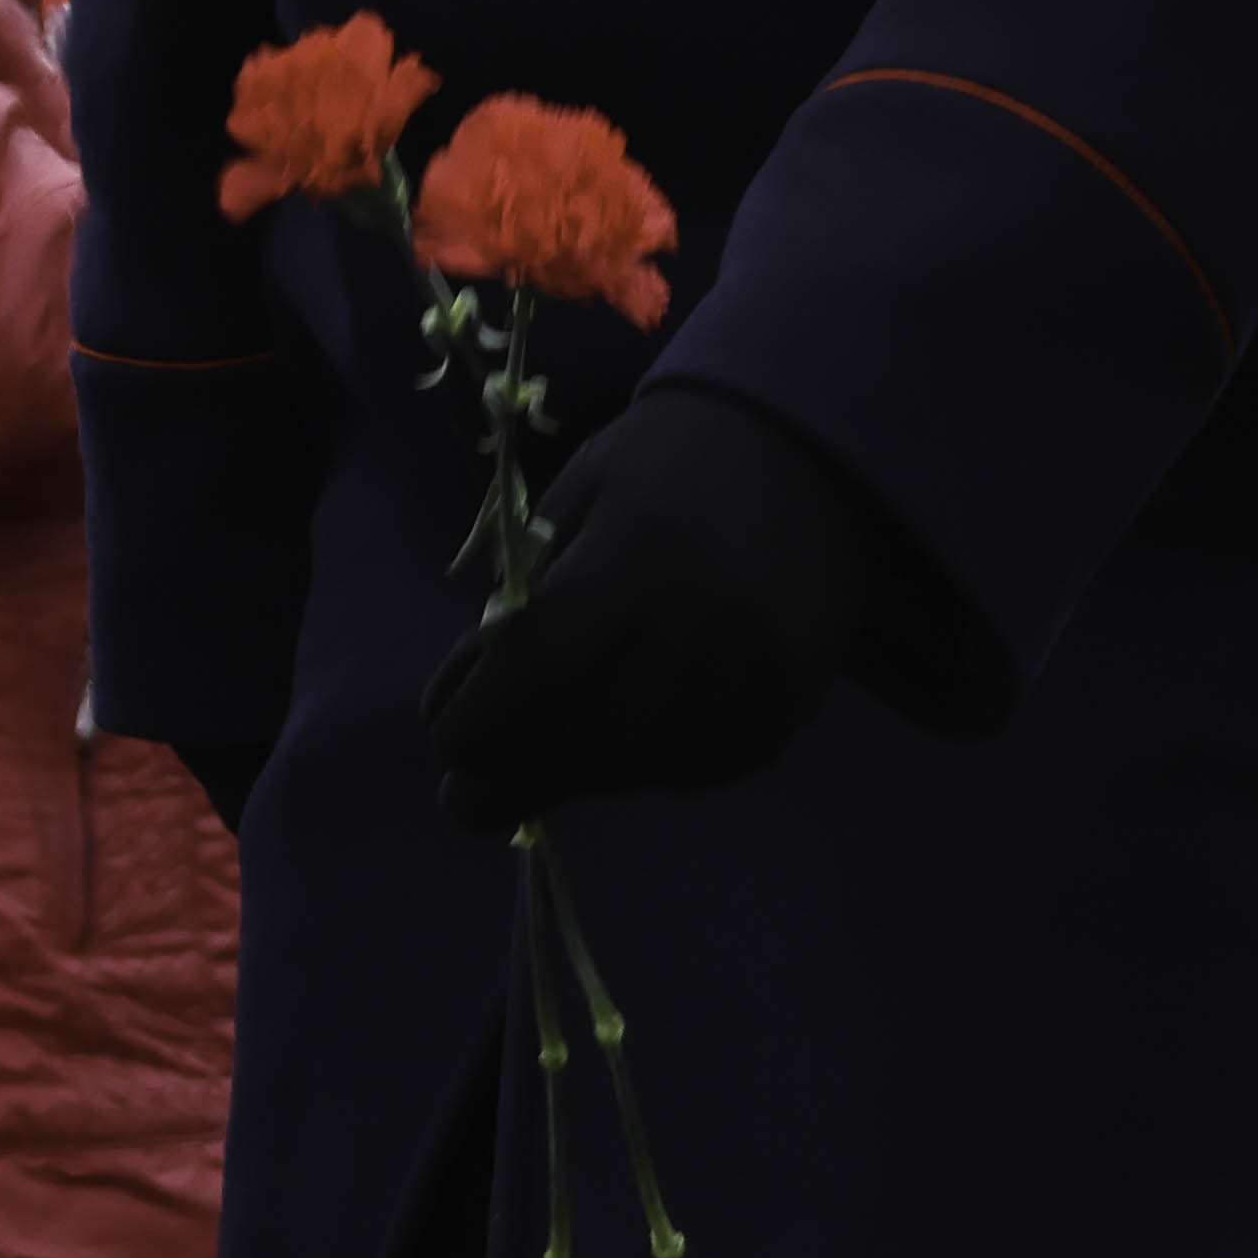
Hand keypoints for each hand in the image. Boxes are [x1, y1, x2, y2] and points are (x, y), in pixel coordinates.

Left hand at [421, 385, 906, 833]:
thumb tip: (480, 684)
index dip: (473, 720)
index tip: (444, 735)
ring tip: (546, 757)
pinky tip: (622, 744)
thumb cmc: (671, 462)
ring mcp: (748, 682)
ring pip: (641, 771)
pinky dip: (648, 770)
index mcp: (628, 563)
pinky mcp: (786, 710)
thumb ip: (530, 589)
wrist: (813, 454)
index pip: (532, 674)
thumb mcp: (578, 491)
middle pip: (583, 747)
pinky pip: (701, 770)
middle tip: (464, 803)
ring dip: (580, 776)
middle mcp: (693, 634)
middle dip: (507, 787)